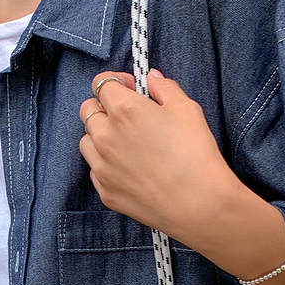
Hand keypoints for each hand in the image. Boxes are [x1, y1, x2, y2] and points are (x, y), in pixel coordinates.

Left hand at [78, 69, 284, 284]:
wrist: (198, 205)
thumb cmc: (195, 155)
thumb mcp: (187, 109)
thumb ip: (165, 88)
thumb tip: (152, 79)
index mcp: (123, 110)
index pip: (101, 83)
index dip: (117, 82)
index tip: (131, 89)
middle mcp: (105, 136)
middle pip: (88, 110)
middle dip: (104, 106)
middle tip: (127, 115)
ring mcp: (101, 166)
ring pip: (86, 140)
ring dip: (100, 135)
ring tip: (126, 143)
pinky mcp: (105, 191)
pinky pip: (95, 170)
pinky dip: (106, 164)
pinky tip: (129, 167)